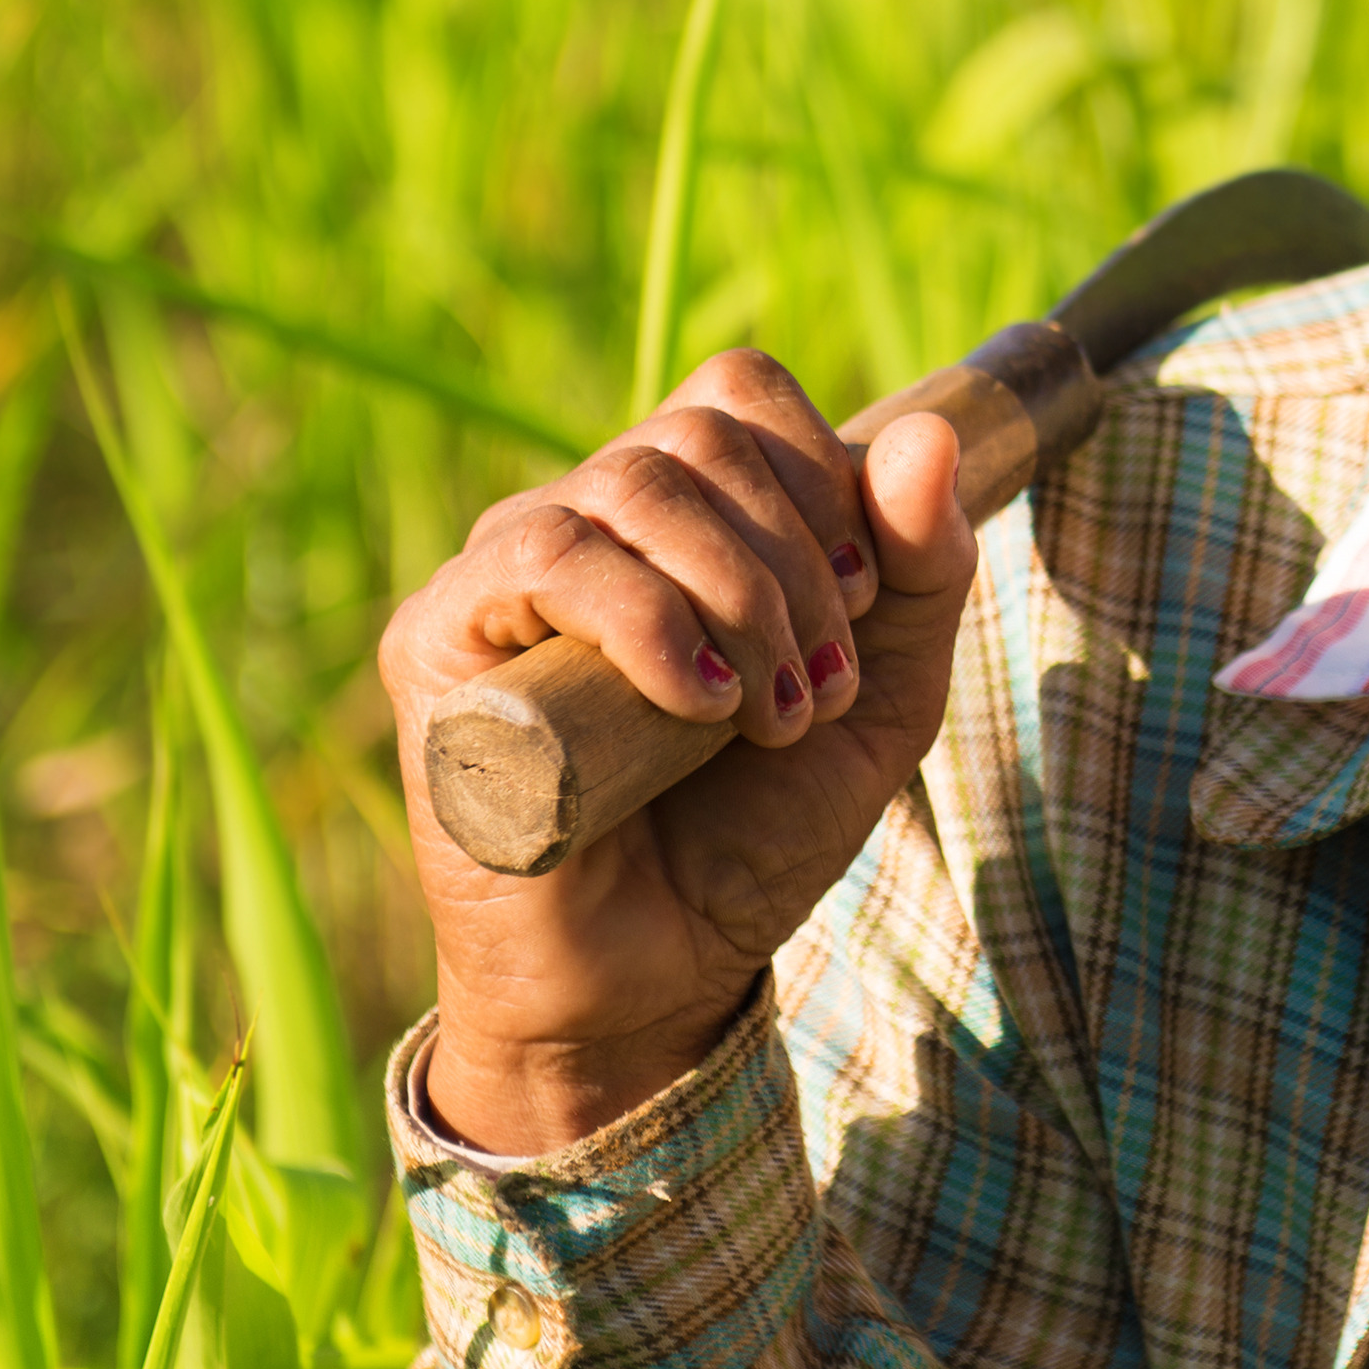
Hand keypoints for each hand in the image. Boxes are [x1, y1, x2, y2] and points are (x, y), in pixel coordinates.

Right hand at [377, 348, 983, 1152]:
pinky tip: (700, 706)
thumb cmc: (756, 830)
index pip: (739, 395)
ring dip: (738, 598)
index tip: (865, 598)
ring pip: (631, 487)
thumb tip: (930, 435)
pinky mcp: (438, 641)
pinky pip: (545, 558)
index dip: (822, 471)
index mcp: (679, 515)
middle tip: (817, 689)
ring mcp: (502, 575)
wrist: (657, 973)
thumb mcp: (880, 696)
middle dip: (796, 563)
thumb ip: (922, 569)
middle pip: (699, 440)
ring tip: (767, 718)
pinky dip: (649, 621)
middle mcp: (583, 522)